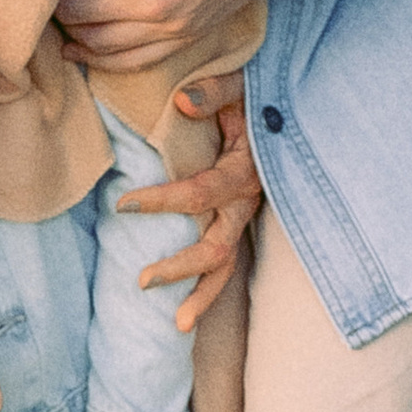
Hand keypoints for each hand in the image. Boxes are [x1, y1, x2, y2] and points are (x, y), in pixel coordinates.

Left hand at [120, 79, 262, 329]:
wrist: (287, 107)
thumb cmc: (255, 95)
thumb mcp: (240, 86)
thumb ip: (213, 92)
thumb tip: (181, 101)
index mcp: (245, 169)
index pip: (201, 193)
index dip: (163, 201)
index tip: (124, 205)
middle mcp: (248, 200)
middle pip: (218, 246)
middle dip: (182, 267)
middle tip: (141, 280)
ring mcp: (246, 216)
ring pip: (228, 265)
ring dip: (203, 295)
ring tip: (178, 326)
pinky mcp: (239, 221)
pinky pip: (227, 261)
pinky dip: (208, 287)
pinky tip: (185, 312)